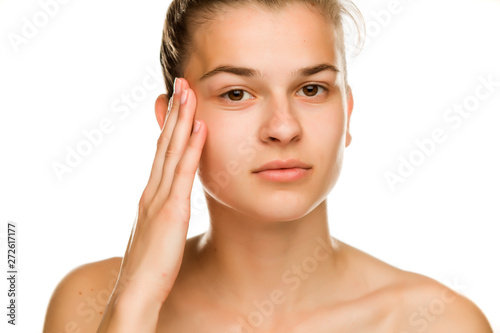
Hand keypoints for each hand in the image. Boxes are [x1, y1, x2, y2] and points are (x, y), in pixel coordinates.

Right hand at [114, 77, 205, 306]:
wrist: (137, 292)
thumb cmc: (150, 265)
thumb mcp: (157, 230)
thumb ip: (163, 212)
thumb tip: (171, 202)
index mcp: (150, 194)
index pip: (161, 152)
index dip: (169, 125)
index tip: (177, 102)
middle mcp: (152, 190)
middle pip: (165, 143)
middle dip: (175, 111)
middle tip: (182, 82)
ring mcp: (159, 198)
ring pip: (172, 151)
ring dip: (182, 120)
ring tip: (189, 91)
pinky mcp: (170, 211)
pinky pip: (183, 174)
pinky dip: (192, 149)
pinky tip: (200, 128)